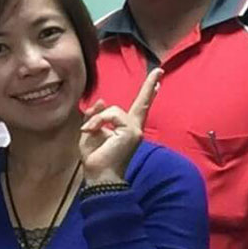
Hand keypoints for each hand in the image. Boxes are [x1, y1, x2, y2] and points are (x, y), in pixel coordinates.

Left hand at [78, 68, 161, 183]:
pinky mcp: (131, 131)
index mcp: (127, 129)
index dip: (148, 94)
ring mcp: (135, 130)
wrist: (100, 177)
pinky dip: (97, 121)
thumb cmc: (96, 160)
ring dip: (97, 119)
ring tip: (88, 131)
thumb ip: (96, 116)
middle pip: (143, 103)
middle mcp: (135, 128)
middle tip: (159, 71)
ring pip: (114, 110)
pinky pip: (110, 115)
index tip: (158, 82)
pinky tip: (90, 130)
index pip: (139, 108)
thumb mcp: (92, 133)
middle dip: (150, 86)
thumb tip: (102, 100)